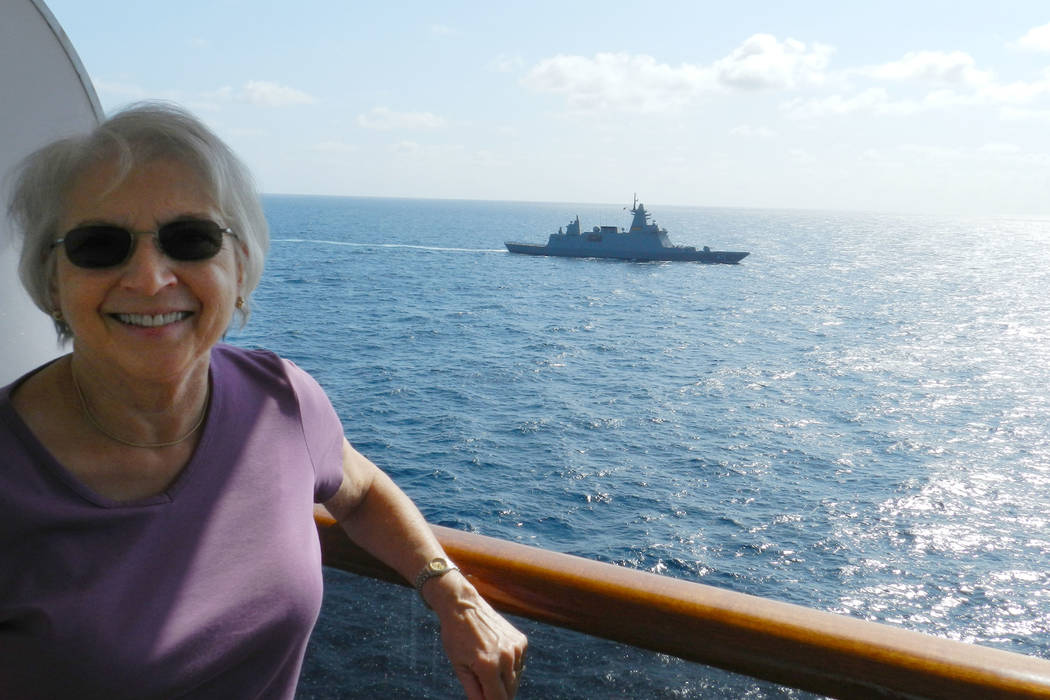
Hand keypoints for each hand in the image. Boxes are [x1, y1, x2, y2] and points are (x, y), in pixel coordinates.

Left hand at [426, 574, 527, 698]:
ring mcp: (516, 648)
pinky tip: (496, 657)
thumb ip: (473, 691)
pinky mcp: (521, 641)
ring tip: (487, 668)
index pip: (498, 699)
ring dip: (505, 681)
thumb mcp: (459, 667)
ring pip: (516, 679)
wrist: (463, 605)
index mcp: (489, 666)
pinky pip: (519, 664)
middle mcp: (506, 657)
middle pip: (510, 692)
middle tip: (485, 687)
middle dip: (497, 694)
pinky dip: (510, 667)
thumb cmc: (456, 636)